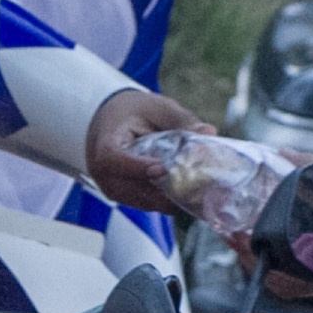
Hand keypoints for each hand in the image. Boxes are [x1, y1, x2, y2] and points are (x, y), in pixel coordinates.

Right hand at [83, 86, 215, 214]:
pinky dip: (167, 200)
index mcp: (105, 143)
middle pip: (131, 188)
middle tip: (196, 186)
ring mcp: (112, 188)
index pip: (113, 159)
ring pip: (143, 201)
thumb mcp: (159, 108)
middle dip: (164, 189)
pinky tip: (188, 192)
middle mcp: (103, 172)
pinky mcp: (126, 198)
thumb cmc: (135, 112)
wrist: (113, 121)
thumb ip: (183, 121)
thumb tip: (209, 132)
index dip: (137, 167)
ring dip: (169, 198)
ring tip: (198, 189)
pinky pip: (147, 204)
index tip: (163, 169)